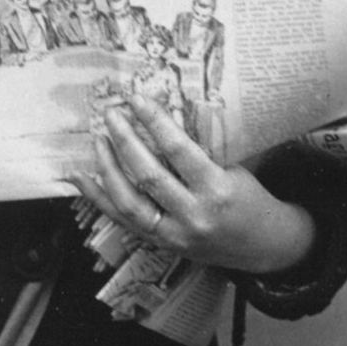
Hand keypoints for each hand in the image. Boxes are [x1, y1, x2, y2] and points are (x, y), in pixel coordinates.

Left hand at [78, 92, 315, 274]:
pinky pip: (123, 221)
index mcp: (217, 190)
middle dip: (126, 141)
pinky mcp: (162, 245)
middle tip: (112, 115)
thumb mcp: (234, 170)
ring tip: (98, 142)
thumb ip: (201, 152)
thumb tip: (161, 120)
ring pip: (129, 203)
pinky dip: (100, 199)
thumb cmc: (250, 199)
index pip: (179, 151)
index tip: (137, 99)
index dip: (155, 122)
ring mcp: (174, 235)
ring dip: (108, 169)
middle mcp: (194, 216)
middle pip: (148, 176)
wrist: (263, 246)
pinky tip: (83, 179)